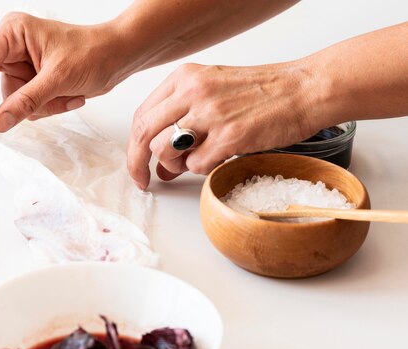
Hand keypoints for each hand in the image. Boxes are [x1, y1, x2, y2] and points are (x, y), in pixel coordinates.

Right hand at [0, 12, 127, 138]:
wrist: (118, 56)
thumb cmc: (93, 53)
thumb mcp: (59, 78)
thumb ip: (27, 100)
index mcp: (11, 33)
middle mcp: (8, 46)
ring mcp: (16, 65)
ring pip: (5, 99)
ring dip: (37, 108)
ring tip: (67, 97)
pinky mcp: (27, 81)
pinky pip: (22, 106)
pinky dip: (45, 109)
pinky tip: (70, 97)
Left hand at [127, 62, 320, 188]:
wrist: (304, 89)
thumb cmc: (262, 93)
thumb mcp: (213, 94)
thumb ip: (182, 122)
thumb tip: (160, 166)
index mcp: (185, 78)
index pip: (143, 115)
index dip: (134, 145)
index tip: (137, 163)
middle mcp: (193, 92)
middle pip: (144, 133)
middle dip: (137, 163)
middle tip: (144, 180)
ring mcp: (211, 114)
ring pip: (164, 150)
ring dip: (173, 165)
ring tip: (192, 161)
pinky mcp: (230, 136)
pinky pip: (195, 165)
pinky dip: (201, 169)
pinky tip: (217, 158)